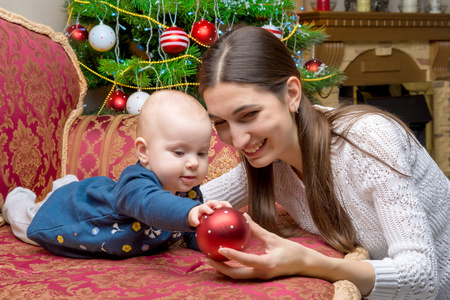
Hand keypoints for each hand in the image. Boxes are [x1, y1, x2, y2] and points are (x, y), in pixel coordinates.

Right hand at [187, 200, 231, 226]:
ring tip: (210, 212)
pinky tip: (197, 224)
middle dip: (216, 203)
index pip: (221, 203)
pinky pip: (194, 218)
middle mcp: (207, 206)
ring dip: (207, 209)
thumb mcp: (215, 218)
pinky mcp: (194, 216)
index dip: (226, 204)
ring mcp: (200, 210)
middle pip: (212, 202)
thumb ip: (223, 221)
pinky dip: (195, 220)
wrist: (194, 216)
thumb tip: (234, 229)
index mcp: (214, 206)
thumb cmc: (208, 218)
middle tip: (219, 207)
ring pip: (203, 207)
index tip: (230, 208)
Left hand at [206, 214, 375, 295]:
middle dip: (220, 267)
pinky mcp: (260, 277)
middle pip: (236, 274)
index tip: (219, 248)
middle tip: (207, 256)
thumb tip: (244, 216)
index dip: (231, 255)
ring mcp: (260, 277)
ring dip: (223, 269)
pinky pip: (242, 273)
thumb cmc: (292, 251)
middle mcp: (261, 273)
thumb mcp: (274, 238)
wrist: (305, 265)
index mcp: (266, 264)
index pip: (245, 260)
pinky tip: (223, 259)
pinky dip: (232, 267)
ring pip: (237, 276)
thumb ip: (257, 229)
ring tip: (211, 258)